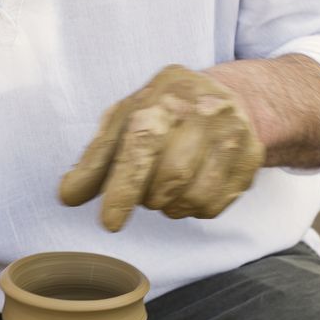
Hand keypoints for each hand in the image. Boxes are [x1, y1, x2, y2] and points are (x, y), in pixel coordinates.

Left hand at [59, 64, 264, 230]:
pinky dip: (193, 209)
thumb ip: (95, 159)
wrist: (228, 96)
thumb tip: (67, 196)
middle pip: (169, 179)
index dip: (122, 188)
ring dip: (170, 206)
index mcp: (161, 99)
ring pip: (194, 197)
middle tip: (145, 188)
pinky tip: (191, 187)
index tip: (109, 222)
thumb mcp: (124, 122)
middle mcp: (201, 112)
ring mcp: (232, 134)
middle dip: (148, 196)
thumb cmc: (164, 112)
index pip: (141, 146)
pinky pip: (215, 206)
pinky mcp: (252, 157)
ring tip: (167, 187)